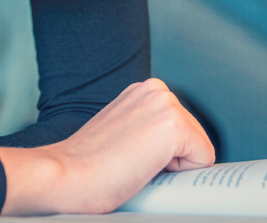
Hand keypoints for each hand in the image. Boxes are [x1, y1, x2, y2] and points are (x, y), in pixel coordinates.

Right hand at [0, 78, 214, 215]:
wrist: (63, 176)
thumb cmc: (84, 167)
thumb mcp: (121, 134)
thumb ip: (145, 131)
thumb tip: (169, 152)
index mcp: (144, 92)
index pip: (181, 130)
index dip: (162, 156)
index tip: (130, 160)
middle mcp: (157, 90)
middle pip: (194, 138)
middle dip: (171, 160)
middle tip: (131, 166)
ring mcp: (166, 104)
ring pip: (198, 148)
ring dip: (172, 167)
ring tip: (135, 167)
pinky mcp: (174, 125)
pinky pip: (204, 159)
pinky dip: (181, 174)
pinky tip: (145, 170)